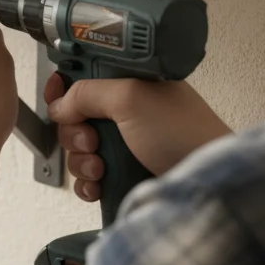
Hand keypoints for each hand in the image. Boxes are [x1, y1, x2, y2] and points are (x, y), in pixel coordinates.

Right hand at [44, 75, 231, 202]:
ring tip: (102, 168)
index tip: (58, 99)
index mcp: (130, 85)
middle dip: (75, 133)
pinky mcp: (123, 174)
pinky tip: (99, 185)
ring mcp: (124, 146)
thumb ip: (88, 92)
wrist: (206, 181)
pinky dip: (87, 183)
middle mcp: (125, 114)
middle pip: (74, 119)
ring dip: (82, 161)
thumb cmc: (183, 134)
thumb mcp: (132, 97)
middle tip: (94, 140)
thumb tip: (59, 104)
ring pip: (79, 150)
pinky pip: (88, 178)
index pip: (84, 79)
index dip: (65, 88)